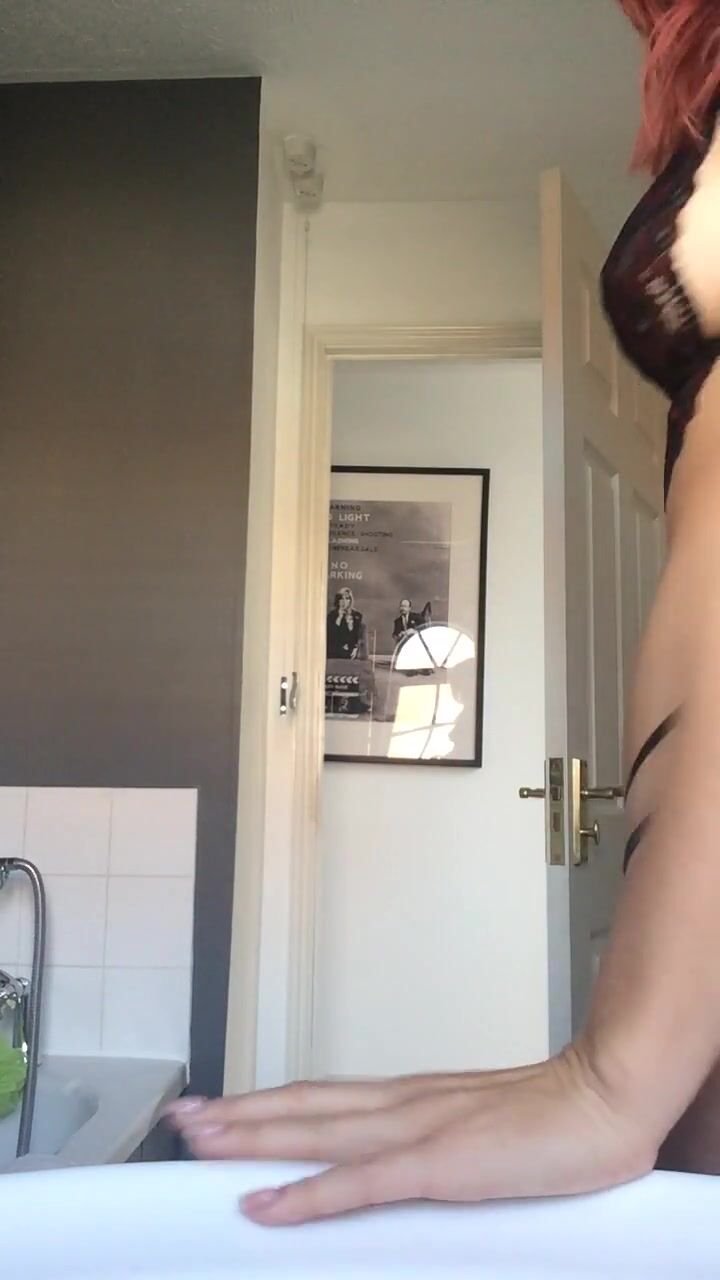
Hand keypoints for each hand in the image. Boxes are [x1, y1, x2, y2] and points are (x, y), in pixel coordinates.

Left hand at [165, 1048, 654, 1225]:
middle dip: (238, 1116)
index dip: (266, 1105)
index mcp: (411, 1099)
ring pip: (316, 1132)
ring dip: (252, 1138)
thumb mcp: (476, 1130)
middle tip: (183, 1118)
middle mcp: (402, 1104)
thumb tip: (392, 1164)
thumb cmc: (551, 1118)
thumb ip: (431, 1143)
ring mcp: (418, 1129)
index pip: (321, 1098)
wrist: (605, 1096)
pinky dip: (307, 1194)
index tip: (220, 1108)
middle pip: (303, 1108)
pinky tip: (267, 1206)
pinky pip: (360, 1183)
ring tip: (200, 1141)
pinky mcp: (440, 1163)